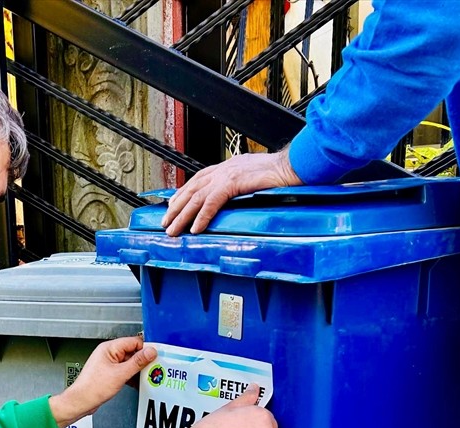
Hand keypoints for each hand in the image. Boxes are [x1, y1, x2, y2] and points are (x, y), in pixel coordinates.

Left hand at [49, 336, 155, 427]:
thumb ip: (137, 362)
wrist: (81, 401)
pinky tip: (136, 383)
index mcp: (109, 348)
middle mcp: (108, 353)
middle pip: (132, 352)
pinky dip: (131, 376)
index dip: (145, 349)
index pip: (133, 342)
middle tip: (152, 368)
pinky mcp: (109, 373)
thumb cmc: (93, 388)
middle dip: (142, 361)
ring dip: (137, 370)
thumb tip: (150, 352)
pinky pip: (124, 371)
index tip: (155, 357)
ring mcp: (109, 363)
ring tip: (144, 377)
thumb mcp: (120, 374)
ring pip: (129, 362)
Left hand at [162, 148, 301, 235]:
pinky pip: (212, 202)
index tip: (172, 207)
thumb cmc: (280, 174)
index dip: (182, 194)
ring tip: (173, 230)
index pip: (197, 180)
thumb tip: (232, 200)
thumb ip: (239, 186)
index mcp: (227, 166)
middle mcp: (223, 168)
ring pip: (197, 197)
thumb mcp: (253, 179)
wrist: (294, 166)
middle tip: (165, 223)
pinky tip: (195, 228)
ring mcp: (228, 174)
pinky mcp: (234, 182)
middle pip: (191, 189)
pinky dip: (202, 216)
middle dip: (176, 207)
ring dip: (183, 215)